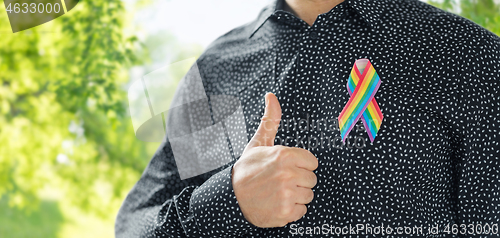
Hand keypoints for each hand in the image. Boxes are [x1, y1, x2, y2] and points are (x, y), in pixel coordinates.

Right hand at [232, 93, 317, 227]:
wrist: (231, 197)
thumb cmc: (247, 168)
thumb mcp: (258, 143)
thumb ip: (270, 120)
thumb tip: (271, 95)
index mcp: (285, 155)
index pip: (312, 162)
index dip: (300, 165)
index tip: (286, 168)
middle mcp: (288, 174)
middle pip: (312, 179)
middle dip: (299, 181)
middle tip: (280, 181)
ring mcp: (287, 194)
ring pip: (308, 196)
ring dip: (296, 196)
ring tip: (278, 192)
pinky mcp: (286, 213)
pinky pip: (302, 211)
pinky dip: (291, 211)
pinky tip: (277, 204)